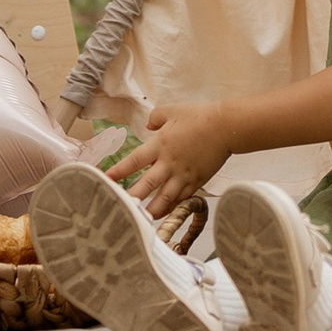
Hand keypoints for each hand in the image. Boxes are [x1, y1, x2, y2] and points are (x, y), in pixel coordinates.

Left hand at [112, 103, 232, 218]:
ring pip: (164, 198)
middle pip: (146, 185)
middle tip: (120, 208)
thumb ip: (156, 117)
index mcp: (160, 145)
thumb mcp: (172, 110)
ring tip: (142, 220)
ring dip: (152, 210)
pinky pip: (181, 198)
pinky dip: (172, 207)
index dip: (118, 171)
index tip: (106, 180)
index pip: (134, 161)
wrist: (225, 127)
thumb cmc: (199, 116)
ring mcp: (183, 175)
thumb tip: (148, 125)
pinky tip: (164, 213)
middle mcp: (169, 163)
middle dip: (132, 198)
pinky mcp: (196, 181)